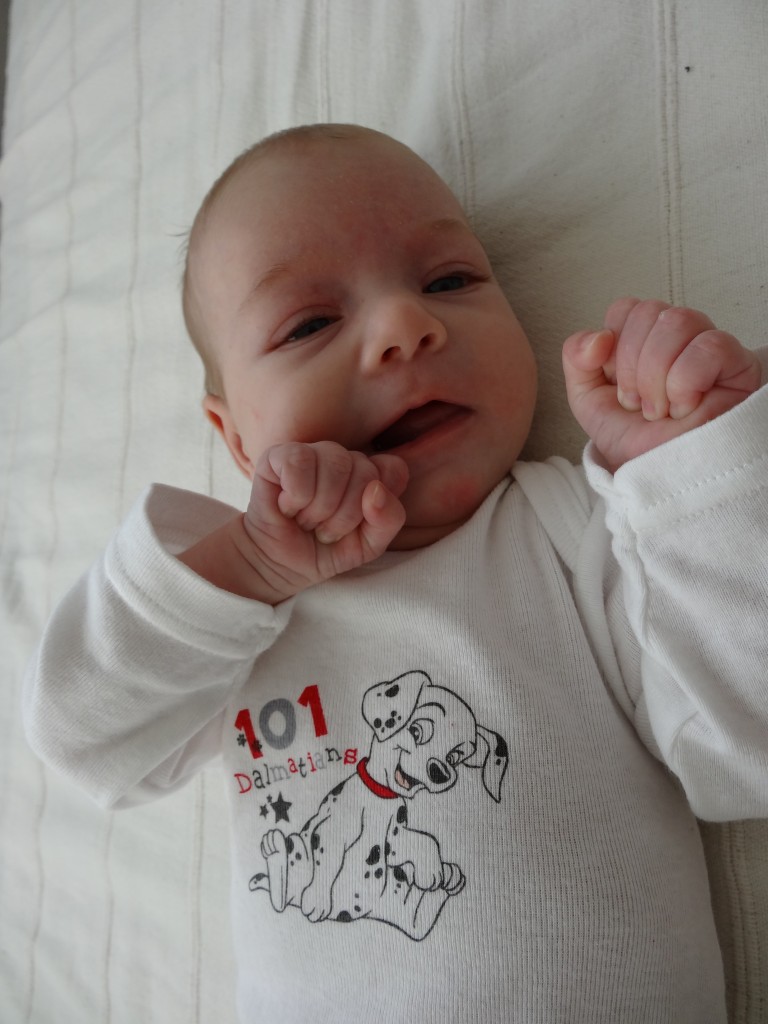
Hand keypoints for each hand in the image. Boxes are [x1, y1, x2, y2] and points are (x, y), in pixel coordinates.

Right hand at [239, 441, 408, 600]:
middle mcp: (344, 459)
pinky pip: (300, 463)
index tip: (357, 526)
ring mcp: (313, 453)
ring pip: (335, 464)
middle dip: (345, 516)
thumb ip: (389, 519)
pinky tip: (287, 507)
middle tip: (325, 530)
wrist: (280, 564)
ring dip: (319, 508)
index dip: (378, 504)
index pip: (393, 470)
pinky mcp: (279, 454)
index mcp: (369, 475)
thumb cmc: (325, 551)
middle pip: (365, 472)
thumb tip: (376, 490)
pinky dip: (296, 496)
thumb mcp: (369, 545)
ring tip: (306, 520)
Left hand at [562, 297, 761, 471]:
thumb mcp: (588, 400)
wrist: (659, 478)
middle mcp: (678, 338)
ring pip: (678, 321)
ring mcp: (708, 348)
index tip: (618, 390)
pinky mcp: (738, 365)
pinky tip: (685, 408)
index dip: (614, 349)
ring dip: (656, 376)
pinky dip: (685, 382)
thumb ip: (577, 358)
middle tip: (640, 405)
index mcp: (644, 340)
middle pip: (648, 312)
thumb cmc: (635, 441)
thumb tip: (599, 335)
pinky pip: (709, 346)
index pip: (626, 309)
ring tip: (660, 410)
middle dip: (632, 367)